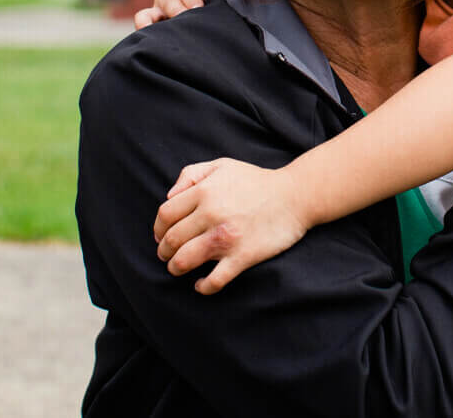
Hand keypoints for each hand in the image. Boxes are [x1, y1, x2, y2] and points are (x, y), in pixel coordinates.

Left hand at [152, 159, 308, 293]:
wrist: (295, 196)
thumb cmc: (256, 181)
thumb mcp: (222, 165)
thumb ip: (191, 174)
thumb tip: (168, 197)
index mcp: (204, 192)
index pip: (165, 215)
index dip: (158, 229)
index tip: (161, 236)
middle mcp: (211, 214)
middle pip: (171, 240)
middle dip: (164, 251)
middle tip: (167, 255)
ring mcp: (226, 237)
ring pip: (185, 261)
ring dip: (176, 268)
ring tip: (178, 269)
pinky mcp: (242, 256)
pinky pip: (214, 280)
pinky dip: (203, 286)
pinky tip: (201, 285)